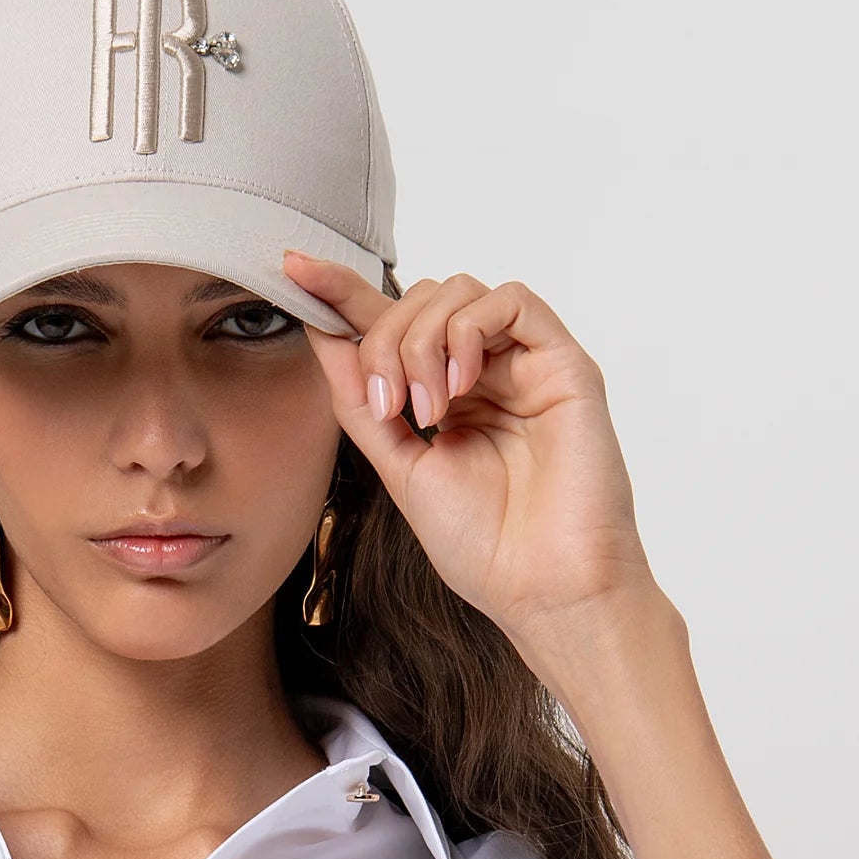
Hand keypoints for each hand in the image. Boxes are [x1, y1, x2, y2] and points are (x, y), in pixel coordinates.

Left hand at [282, 250, 664, 648]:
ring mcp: (526, 365)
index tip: (294, 270)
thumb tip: (320, 334)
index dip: (342, 293)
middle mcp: (488, 372)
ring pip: (458, 292)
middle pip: (419, 300)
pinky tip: (458, 387)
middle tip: (386, 405)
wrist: (542, 588)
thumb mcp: (398, 466)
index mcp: (448, 396)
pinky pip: (512, 299)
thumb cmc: (483, 545)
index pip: (391, 325)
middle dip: (383, 340)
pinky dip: (469, 331)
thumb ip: (360, 401)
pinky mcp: (565, 364)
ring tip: (426, 409)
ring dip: (423, 341)